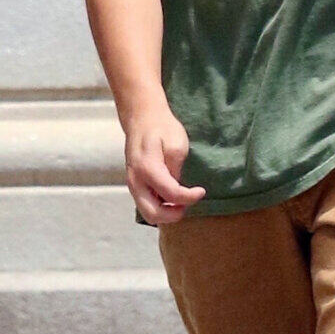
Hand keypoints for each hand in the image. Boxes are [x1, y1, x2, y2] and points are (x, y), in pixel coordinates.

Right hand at [124, 103, 205, 224]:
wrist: (142, 118)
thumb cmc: (162, 128)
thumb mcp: (177, 143)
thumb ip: (176, 168)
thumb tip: (177, 188)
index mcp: (147, 168)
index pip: (171, 194)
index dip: (190, 197)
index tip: (201, 191)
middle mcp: (135, 180)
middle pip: (153, 214)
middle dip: (173, 215)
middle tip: (188, 204)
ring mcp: (132, 184)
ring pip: (147, 213)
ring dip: (166, 214)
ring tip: (181, 202)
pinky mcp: (135, 185)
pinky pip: (146, 205)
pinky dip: (160, 208)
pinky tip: (171, 198)